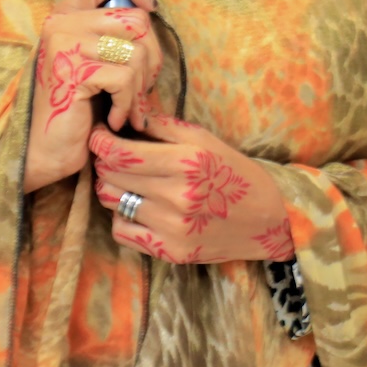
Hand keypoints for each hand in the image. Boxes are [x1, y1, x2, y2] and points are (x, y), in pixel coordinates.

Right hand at [23, 0, 161, 193]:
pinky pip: (125, 77)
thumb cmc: (76, 110)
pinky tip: (115, 119)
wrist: (43, 151)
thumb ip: (111, 35)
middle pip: (136, 18)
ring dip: (141, 88)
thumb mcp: (93, 62)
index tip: (150, 9)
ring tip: (129, 109)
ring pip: (136, 51)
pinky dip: (128, 104)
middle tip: (142, 87)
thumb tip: (151, 13)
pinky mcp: (73, 70)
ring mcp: (65, 44)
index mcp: (67, 14)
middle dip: (152, 57)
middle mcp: (62, 22)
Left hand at [90, 115, 291, 264]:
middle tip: (112, 154)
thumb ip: (162, 126)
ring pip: (112, 202)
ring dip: (111, 188)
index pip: (121, 152)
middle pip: (111, 176)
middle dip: (104, 161)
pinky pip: (122, 232)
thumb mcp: (204, 138)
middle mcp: (177, 196)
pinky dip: (122, 217)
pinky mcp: (170, 252)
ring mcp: (172, 228)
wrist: (268, 221)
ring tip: (127, 180)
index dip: (100, 140)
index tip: (98, 133)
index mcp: (186, 162)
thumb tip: (125, 114)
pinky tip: (139, 207)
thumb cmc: (234, 172)